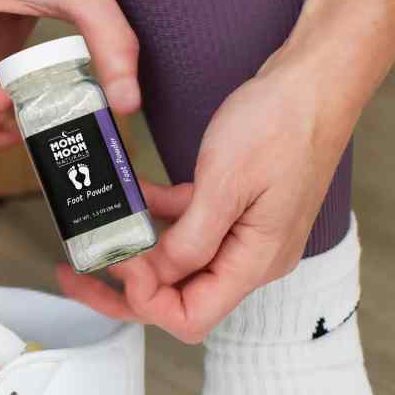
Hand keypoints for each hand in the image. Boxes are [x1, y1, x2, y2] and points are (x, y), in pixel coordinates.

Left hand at [58, 48, 357, 342]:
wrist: (318, 78)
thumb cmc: (283, 123)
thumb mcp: (225, 183)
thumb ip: (188, 241)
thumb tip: (152, 277)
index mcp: (255, 262)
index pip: (190, 316)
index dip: (146, 299)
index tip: (119, 261)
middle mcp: (251, 259)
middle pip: (178, 298)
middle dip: (125, 291)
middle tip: (76, 276)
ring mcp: (244, 236)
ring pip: (178, 265)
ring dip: (136, 255)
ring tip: (92, 240)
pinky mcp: (237, 211)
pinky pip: (189, 229)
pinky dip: (158, 219)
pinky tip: (132, 199)